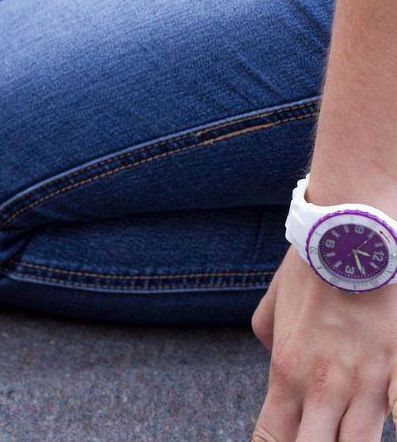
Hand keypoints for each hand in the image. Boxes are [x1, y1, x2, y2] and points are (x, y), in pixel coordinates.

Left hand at [251, 251, 396, 440]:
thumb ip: (271, 337)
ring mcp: (370, 382)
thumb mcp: (275, 303)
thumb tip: (273, 354)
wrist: (354, 233)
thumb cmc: (313, 264)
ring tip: (346, 437)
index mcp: (287, 372)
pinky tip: (392, 424)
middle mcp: (325, 386)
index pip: (272, 437)